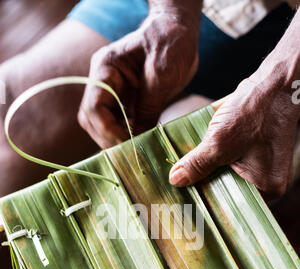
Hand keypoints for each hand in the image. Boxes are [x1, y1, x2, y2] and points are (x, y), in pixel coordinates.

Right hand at [78, 9, 199, 148]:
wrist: (180, 32)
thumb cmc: (171, 44)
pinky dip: (124, 135)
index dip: (107, 130)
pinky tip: (138, 143)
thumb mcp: (162, 76)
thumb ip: (148, 107)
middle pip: (92, 118)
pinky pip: (117, 123)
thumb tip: (138, 140)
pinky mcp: (124, 100)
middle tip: (130, 153)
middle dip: (108, 138)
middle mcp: (103, 80)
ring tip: (134, 151)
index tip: (127, 143)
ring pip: (101, 124)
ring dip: (114, 139)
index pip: (94, 106)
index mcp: (105, 68)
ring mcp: (112, 91)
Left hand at [169, 67, 299, 198]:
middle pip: (228, 191)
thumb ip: (197, 164)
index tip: (184, 201)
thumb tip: (176, 181)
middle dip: (204, 186)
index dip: (207, 202)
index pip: (231, 205)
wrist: (275, 82)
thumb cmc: (255, 112)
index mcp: (266, 188)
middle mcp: (266, 181)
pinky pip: (230, 162)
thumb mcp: (220, 142)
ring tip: (183, 174)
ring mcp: (261, 166)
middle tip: (180, 189)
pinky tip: (194, 158)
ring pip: (226, 175)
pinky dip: (214, 159)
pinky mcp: (254, 152)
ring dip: (207, 171)